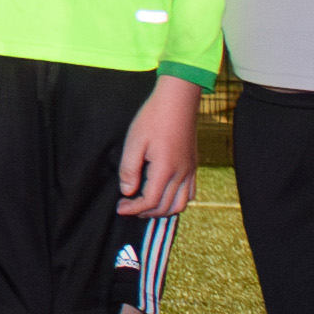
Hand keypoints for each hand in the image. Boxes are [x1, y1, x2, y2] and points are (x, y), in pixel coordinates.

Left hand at [115, 76, 199, 218]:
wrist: (178, 101)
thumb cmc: (153, 118)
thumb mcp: (134, 141)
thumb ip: (129, 169)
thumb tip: (127, 191)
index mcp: (165, 169)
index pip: (150, 201)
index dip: (133, 209)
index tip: (120, 207)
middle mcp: (181, 174)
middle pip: (165, 207)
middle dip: (145, 212)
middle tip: (128, 207)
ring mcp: (190, 170)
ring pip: (181, 204)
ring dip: (162, 210)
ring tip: (145, 205)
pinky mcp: (193, 166)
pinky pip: (190, 193)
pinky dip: (177, 201)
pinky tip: (163, 194)